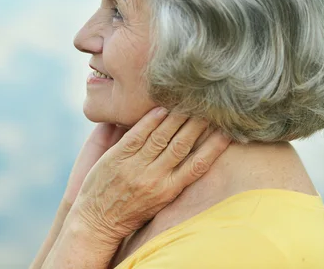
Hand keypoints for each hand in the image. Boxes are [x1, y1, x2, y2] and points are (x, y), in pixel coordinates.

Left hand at [71, 107, 230, 244]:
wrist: (96, 222)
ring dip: (176, 117)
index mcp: (168, 191)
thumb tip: (192, 157)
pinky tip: (161, 108)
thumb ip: (173, 181)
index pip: (198, 165)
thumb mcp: (158, 203)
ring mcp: (134, 167)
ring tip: (188, 102)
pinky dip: (150, 120)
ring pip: (161, 137)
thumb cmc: (130, 213)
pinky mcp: (116, 158)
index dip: (214, 147)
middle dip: (197, 124)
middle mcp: (154, 178)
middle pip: (182, 145)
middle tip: (209, 107)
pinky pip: (136, 135)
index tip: (227, 131)